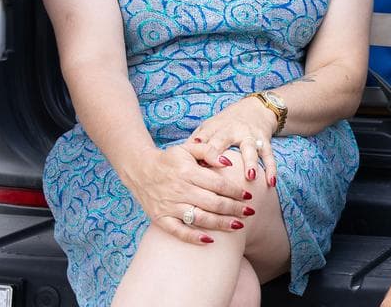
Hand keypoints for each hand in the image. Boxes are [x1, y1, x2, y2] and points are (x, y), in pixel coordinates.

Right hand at [128, 143, 253, 243]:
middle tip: (250, 212)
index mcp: (188, 172)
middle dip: (234, 209)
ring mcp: (169, 206)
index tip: (248, 195)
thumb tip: (228, 162)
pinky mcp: (160, 219)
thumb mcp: (188, 148)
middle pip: (213, 203)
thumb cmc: (169, 160)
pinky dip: (193, 237)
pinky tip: (209, 241)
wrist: (140, 170)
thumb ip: (209, 152)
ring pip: (200, 218)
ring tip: (238, 226)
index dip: (235, 191)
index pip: (218, 184)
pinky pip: (178, 231)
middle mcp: (179, 190)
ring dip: (221, 224)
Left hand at [188, 95, 277, 187]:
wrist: (255, 109)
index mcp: (216, 127)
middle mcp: (233, 130)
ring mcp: (250, 135)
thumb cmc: (226, 124)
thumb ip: (197, 142)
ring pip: (251, 149)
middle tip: (219, 169)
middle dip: (221, 154)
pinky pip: (269, 156)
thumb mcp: (209, 127)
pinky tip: (271, 182)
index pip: (205, 138)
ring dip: (251, 162)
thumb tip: (178, 160)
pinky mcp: (265, 141)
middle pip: (225, 140)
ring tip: (250, 177)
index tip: (195, 165)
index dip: (200, 150)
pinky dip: (271, 169)